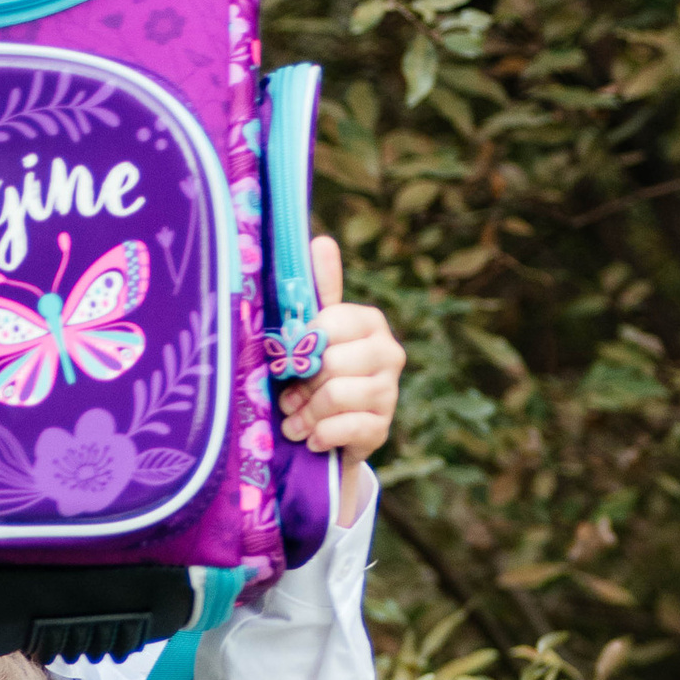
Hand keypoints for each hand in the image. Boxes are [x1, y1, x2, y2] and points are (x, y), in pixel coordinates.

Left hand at [275, 239, 405, 528]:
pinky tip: (314, 439)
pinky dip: (320, 436)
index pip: (327, 324)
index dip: (301, 347)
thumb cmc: (317, 374)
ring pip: (335, 395)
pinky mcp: (383, 428)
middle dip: (301, 386)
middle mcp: (389, 352)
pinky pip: (345, 428)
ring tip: (296, 422)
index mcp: (369, 321)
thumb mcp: (313, 332)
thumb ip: (318, 291)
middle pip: (330, 363)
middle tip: (289, 398)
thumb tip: (322, 241)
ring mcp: (390, 392)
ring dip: (305, 415)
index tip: (290, 360)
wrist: (330, 433)